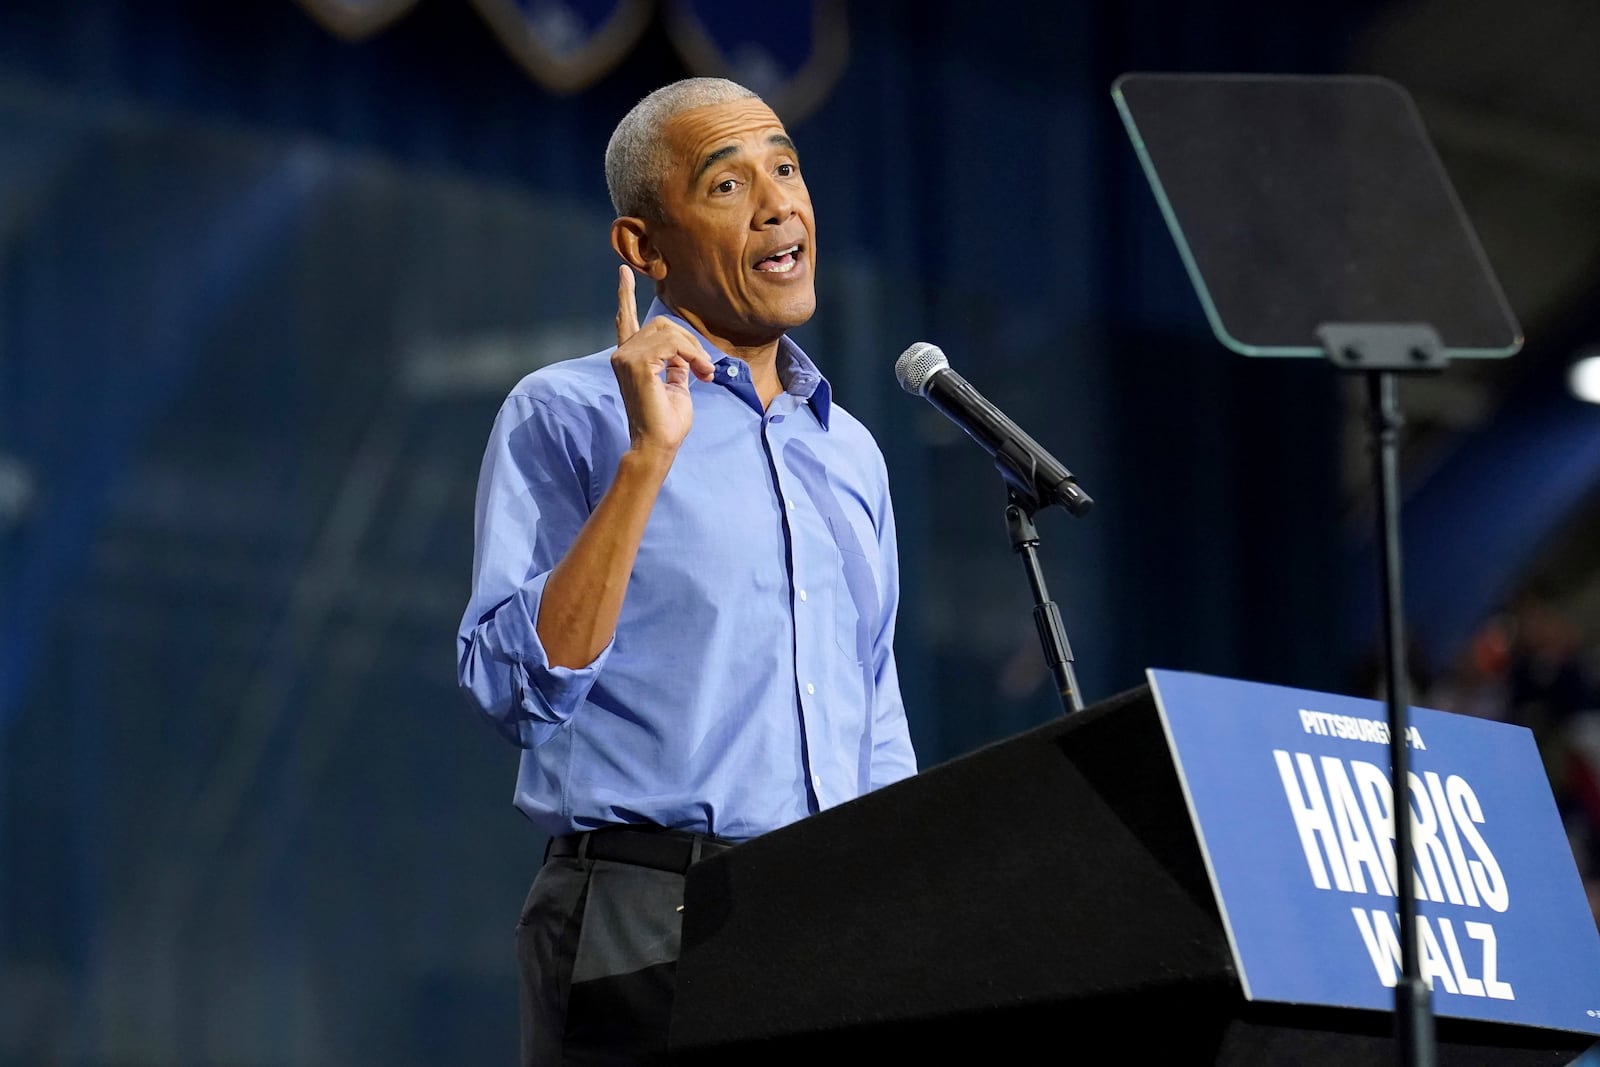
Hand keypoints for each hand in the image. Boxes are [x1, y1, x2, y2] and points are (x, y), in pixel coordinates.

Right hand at [611, 265, 715, 461]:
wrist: (658, 444)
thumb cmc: (667, 422)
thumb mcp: (677, 386)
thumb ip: (677, 365)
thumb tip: (687, 355)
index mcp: (630, 358)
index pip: (625, 319)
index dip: (625, 295)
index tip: (624, 272)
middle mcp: (622, 354)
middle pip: (662, 323)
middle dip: (690, 342)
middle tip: (706, 369)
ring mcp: (626, 358)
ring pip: (669, 330)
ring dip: (694, 350)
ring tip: (704, 372)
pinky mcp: (637, 364)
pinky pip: (673, 343)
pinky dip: (692, 354)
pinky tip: (698, 372)